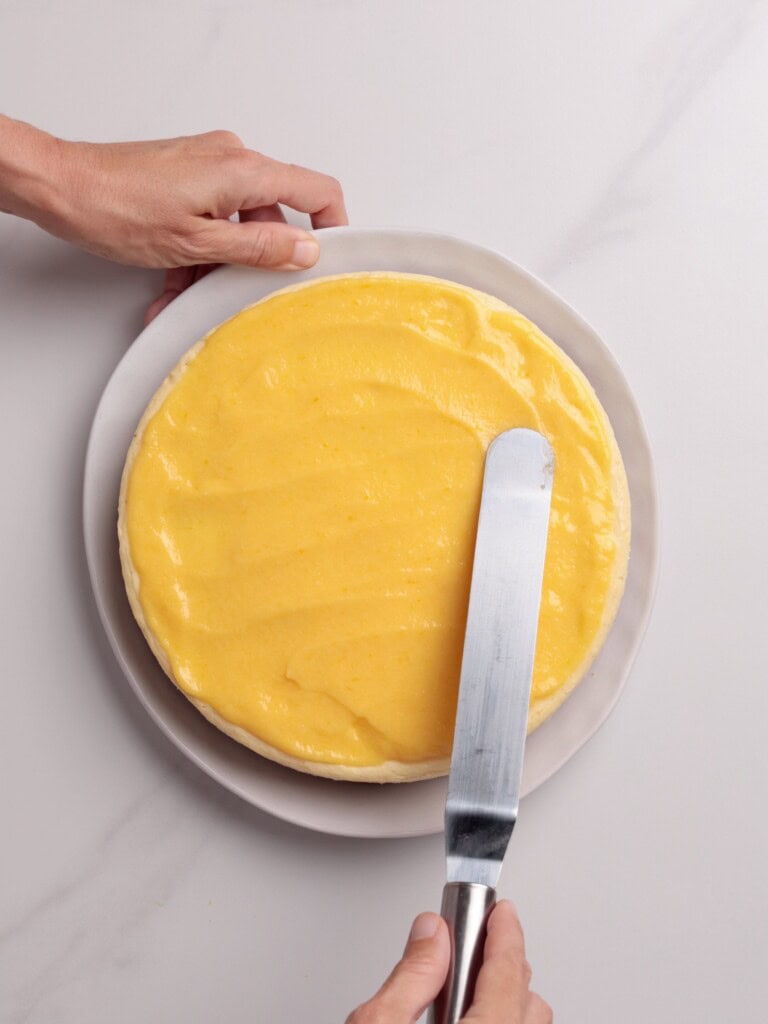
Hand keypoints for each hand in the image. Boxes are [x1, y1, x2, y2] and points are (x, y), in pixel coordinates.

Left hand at [0, 116, 346, 321]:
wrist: (61, 187)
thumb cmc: (117, 208)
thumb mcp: (198, 242)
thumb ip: (259, 247)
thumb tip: (307, 251)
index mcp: (243, 171)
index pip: (316, 190)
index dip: (334, 227)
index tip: (333, 261)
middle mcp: (230, 161)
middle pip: (272, 218)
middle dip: (256, 264)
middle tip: (244, 298)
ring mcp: (207, 168)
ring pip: (236, 227)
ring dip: (217, 268)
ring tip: (187, 301)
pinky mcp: (186, 179)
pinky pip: (210, 221)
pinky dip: (198, 255)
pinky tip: (173, 289)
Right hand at [346, 901, 551, 1022]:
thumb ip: (409, 977)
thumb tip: (430, 931)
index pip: (507, 972)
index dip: (504, 931)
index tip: (501, 909)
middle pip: (528, 999)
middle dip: (505, 962)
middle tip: (479, 935)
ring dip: (507, 998)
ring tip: (472, 981)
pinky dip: (502, 1021)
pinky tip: (472, 1016)